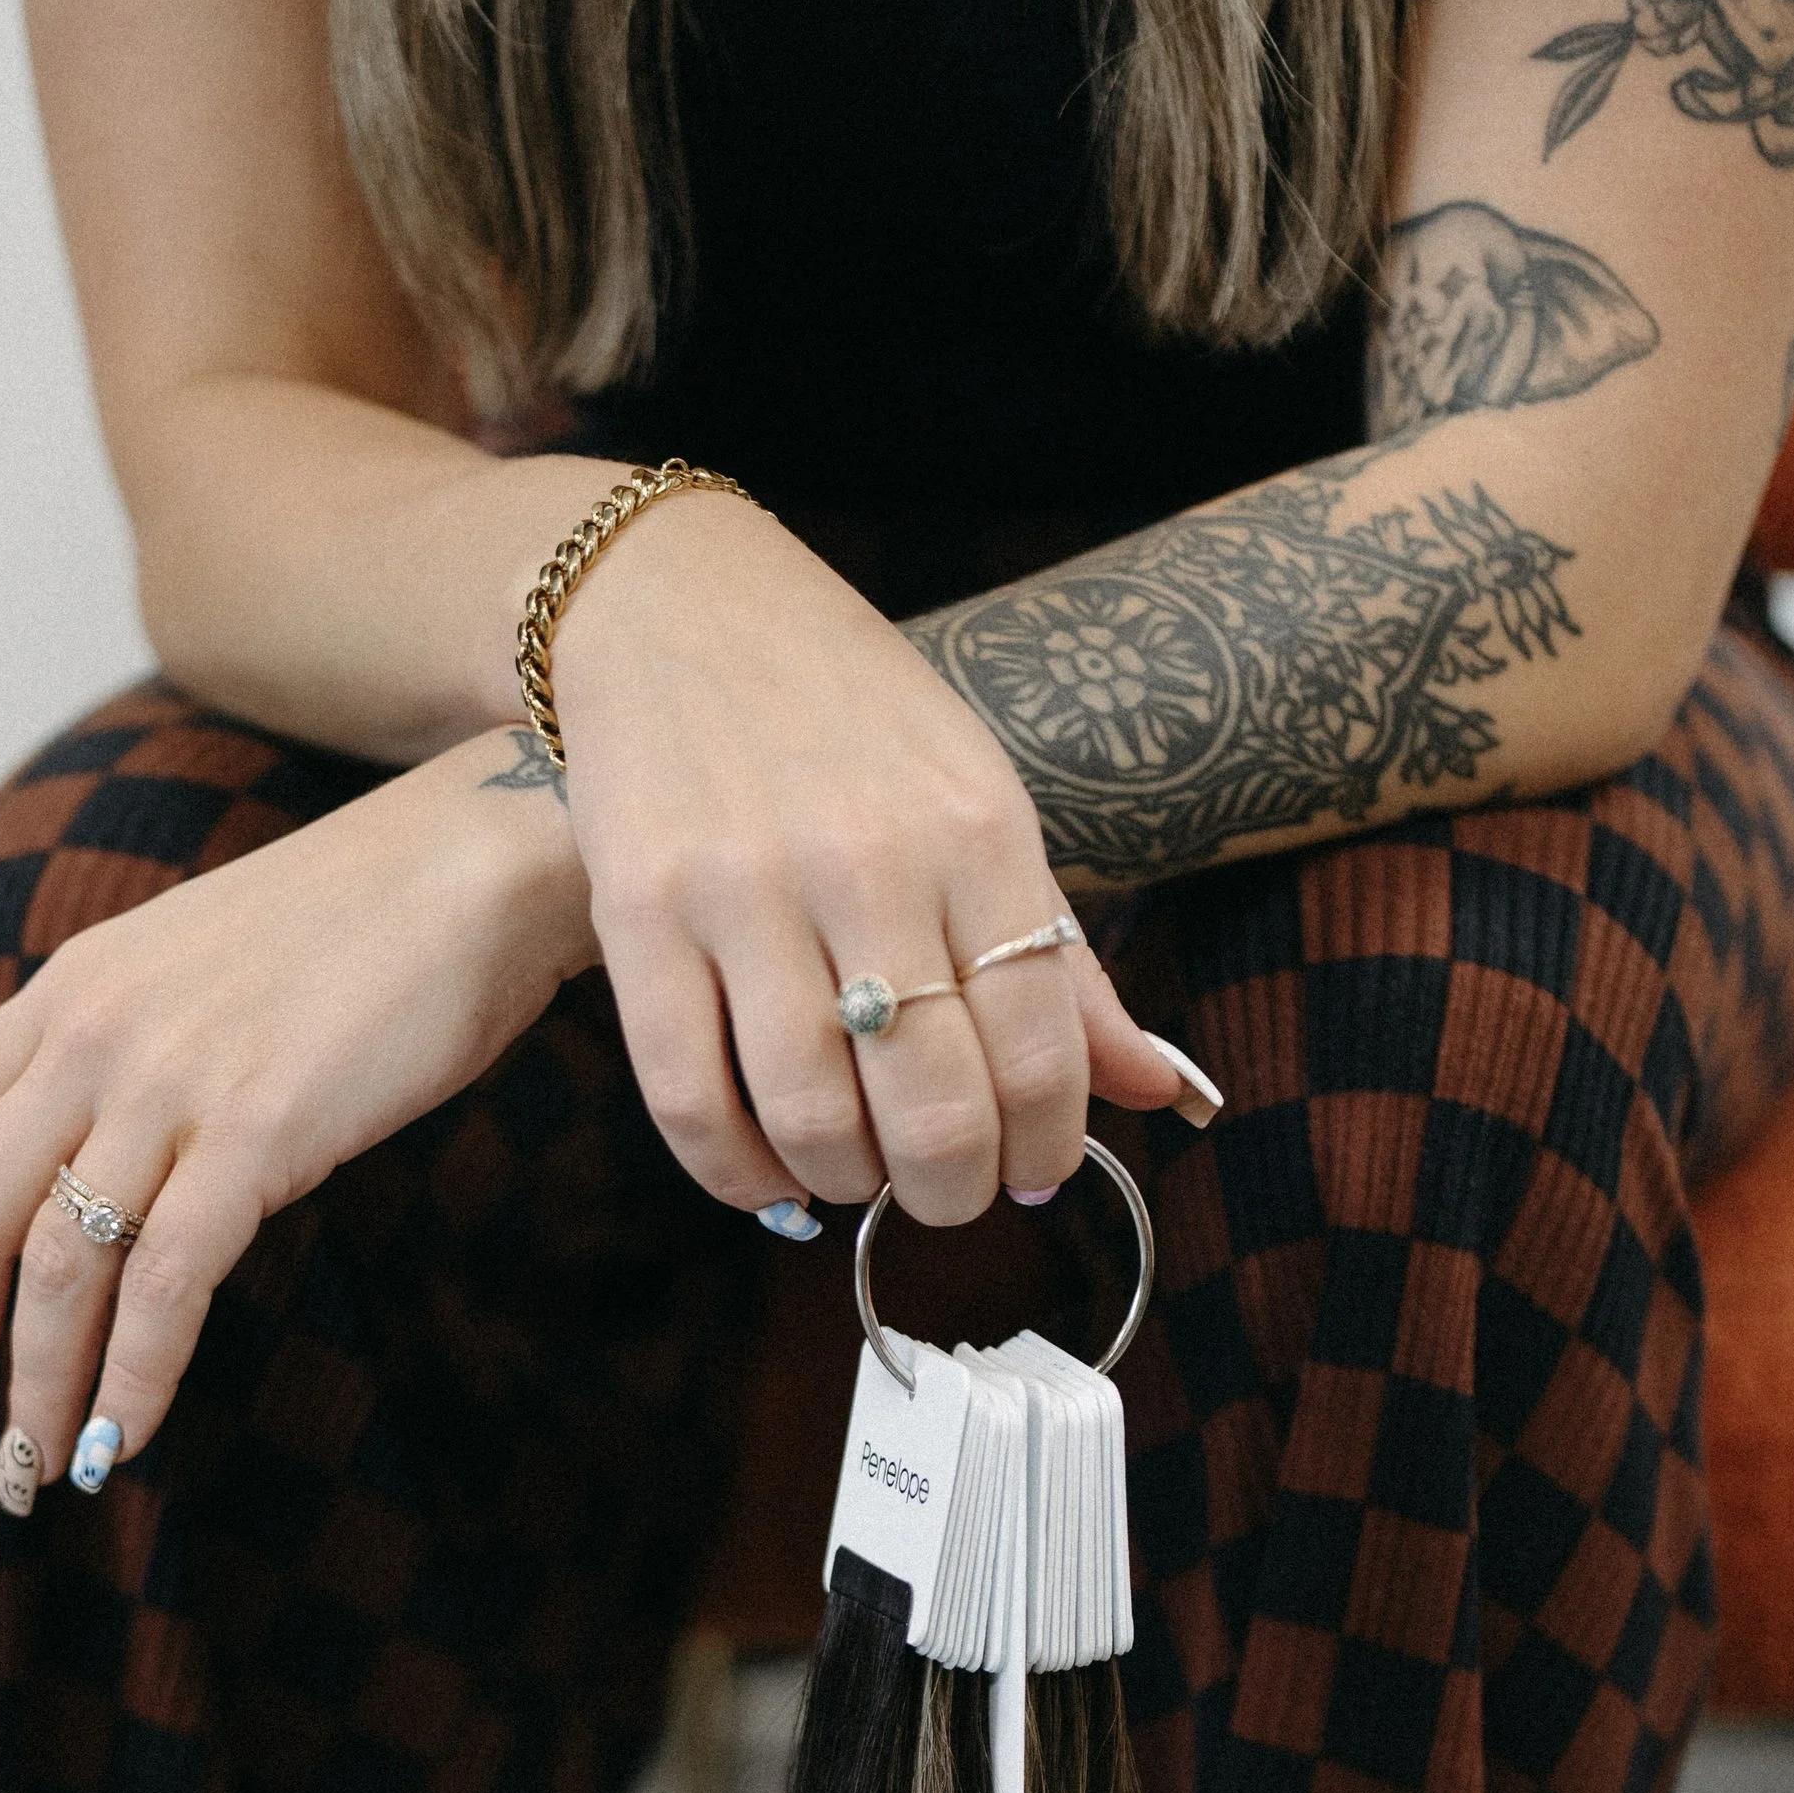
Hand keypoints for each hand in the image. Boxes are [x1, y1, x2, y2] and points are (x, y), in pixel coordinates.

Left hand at [0, 731, 594, 1490]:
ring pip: (52, 1267)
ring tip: (39, 1472)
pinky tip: (125, 1437)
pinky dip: (135, 1375)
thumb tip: (91, 1171)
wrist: (474, 870)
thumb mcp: (192, 971)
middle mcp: (93, 1034)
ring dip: (34, 1389)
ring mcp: (171, 1082)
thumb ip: (123, 1053)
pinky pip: (167, 1282)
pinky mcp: (261, 1131)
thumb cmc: (358, 931)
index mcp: (68, 991)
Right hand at [547, 496, 1201, 1227]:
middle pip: (932, 1106)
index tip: (1029, 1173)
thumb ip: (1063, 960)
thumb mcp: (981, 806)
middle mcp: (868, 860)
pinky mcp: (638, 910)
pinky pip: (688, 1096)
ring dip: (844, 1180)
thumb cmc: (851, 719)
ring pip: (810, 1115)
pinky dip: (733, 1171)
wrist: (675, 601)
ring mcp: (744, 886)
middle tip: (942, 1191)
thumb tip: (1154, 1093)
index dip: (1045, 1148)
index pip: (1042, 1051)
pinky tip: (766, 1175)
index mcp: (978, 832)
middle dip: (949, 1189)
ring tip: (854, 1168)